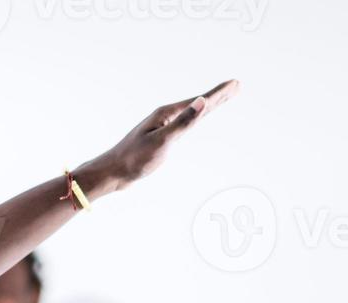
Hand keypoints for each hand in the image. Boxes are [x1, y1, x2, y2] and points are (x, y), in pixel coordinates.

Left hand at [79, 79, 239, 196]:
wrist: (112, 173)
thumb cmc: (134, 159)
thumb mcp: (162, 141)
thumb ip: (183, 122)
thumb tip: (203, 101)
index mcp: (166, 114)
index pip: (199, 101)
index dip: (219, 93)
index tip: (235, 83)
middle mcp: (165, 117)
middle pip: (197, 104)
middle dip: (217, 96)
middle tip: (235, 86)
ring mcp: (162, 127)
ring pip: (191, 114)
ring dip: (207, 106)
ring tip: (219, 100)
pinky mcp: (159, 138)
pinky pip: (183, 125)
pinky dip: (194, 119)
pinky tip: (193, 120)